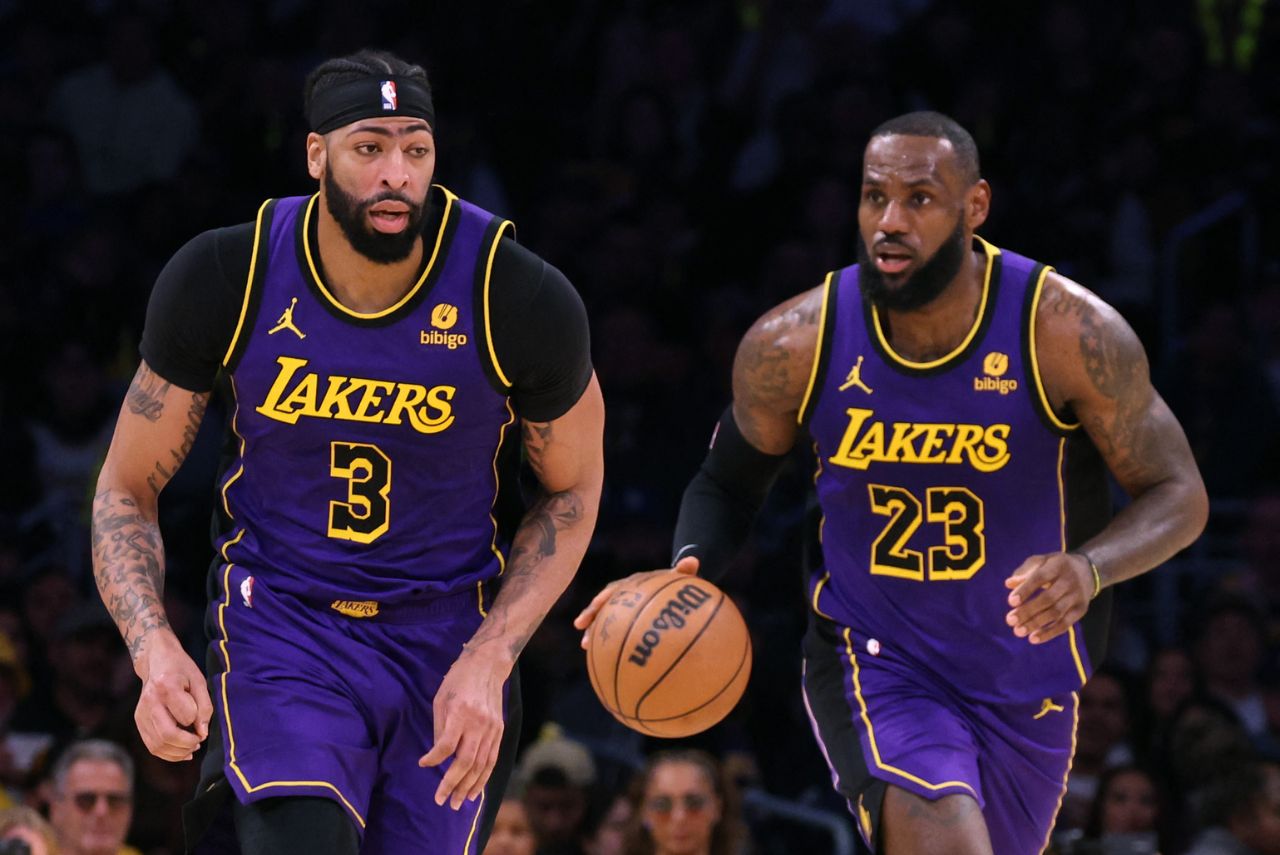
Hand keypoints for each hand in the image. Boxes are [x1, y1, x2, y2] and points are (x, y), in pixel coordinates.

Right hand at [134, 631, 211, 761]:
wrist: (157, 661)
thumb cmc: (182, 670)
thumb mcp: (200, 681)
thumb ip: (205, 707)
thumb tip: (202, 734)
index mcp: (166, 686)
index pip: (186, 716)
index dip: (197, 722)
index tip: (202, 720)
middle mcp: (150, 701)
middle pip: (168, 735)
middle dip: (188, 744)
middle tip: (199, 741)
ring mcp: (141, 712)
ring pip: (158, 745)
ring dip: (178, 753)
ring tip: (192, 748)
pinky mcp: (138, 720)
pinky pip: (152, 745)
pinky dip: (168, 753)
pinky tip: (182, 751)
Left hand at [418, 653, 506, 809]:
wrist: (488, 665)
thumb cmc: (458, 681)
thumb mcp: (441, 699)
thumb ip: (440, 728)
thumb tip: (438, 756)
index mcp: (461, 713)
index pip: (447, 745)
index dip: (434, 758)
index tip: (423, 764)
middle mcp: (479, 723)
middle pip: (466, 761)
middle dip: (452, 784)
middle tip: (441, 801)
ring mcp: (492, 728)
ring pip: (481, 765)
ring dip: (469, 787)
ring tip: (457, 803)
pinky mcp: (499, 731)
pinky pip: (492, 760)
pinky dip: (483, 778)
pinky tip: (475, 791)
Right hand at [572, 556, 699, 648]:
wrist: (672, 594)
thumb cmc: (674, 587)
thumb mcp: (679, 580)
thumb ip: (683, 572)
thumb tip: (693, 561)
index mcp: (632, 585)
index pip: (614, 589)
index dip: (603, 597)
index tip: (596, 605)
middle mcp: (623, 596)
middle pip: (603, 604)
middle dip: (590, 614)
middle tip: (580, 625)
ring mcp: (622, 610)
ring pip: (604, 620)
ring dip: (593, 631)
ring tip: (585, 645)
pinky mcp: (625, 623)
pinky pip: (613, 633)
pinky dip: (607, 645)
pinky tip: (602, 661)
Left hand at [1005, 552, 1093, 644]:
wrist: (1087, 571)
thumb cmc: (1055, 567)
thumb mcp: (1041, 561)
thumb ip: (1024, 571)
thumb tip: (1008, 584)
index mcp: (1057, 565)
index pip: (1040, 578)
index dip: (1025, 590)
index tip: (1010, 602)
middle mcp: (1070, 581)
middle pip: (1048, 598)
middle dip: (1028, 611)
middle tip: (1010, 620)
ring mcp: (1077, 596)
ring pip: (1056, 613)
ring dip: (1036, 624)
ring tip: (1018, 631)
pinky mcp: (1081, 610)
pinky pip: (1065, 624)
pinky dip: (1049, 633)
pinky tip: (1033, 638)